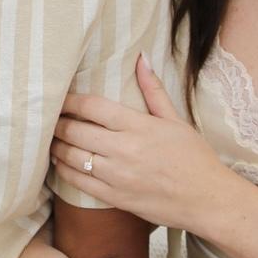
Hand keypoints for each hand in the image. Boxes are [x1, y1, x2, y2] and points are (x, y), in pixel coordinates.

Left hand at [52, 53, 228, 232]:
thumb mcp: (175, 119)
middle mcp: (124, 149)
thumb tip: (142, 58)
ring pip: (73, 157)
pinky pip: (79, 183)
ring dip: (57, 147)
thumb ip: (153, 89)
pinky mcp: (115, 198)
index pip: (92, 107)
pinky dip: (64, 171)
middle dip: (58, 124)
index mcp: (138, 126)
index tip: (61, 99)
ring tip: (50, 140)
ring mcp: (117, 176)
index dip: (70, 101)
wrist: (207, 199)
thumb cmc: (194, 157)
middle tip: (50, 119)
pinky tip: (60, 163)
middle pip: (76, 131)